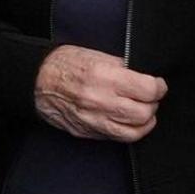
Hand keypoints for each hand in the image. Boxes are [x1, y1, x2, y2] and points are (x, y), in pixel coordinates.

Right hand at [32, 45, 166, 141]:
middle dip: (152, 104)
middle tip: (149, 97)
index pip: (148, 89)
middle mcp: (99, 101)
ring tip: (142, 111)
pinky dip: (127, 130)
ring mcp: (93, 121)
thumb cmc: (64, 64)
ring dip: (144, 121)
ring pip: (134, 132)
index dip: (158, 86)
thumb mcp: (96, 55)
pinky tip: (126, 120)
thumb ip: (123, 68)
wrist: (35, 82)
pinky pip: (117, 138)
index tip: (157, 84)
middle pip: (145, 113)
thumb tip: (145, 78)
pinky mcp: (87, 133)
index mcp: (104, 77)